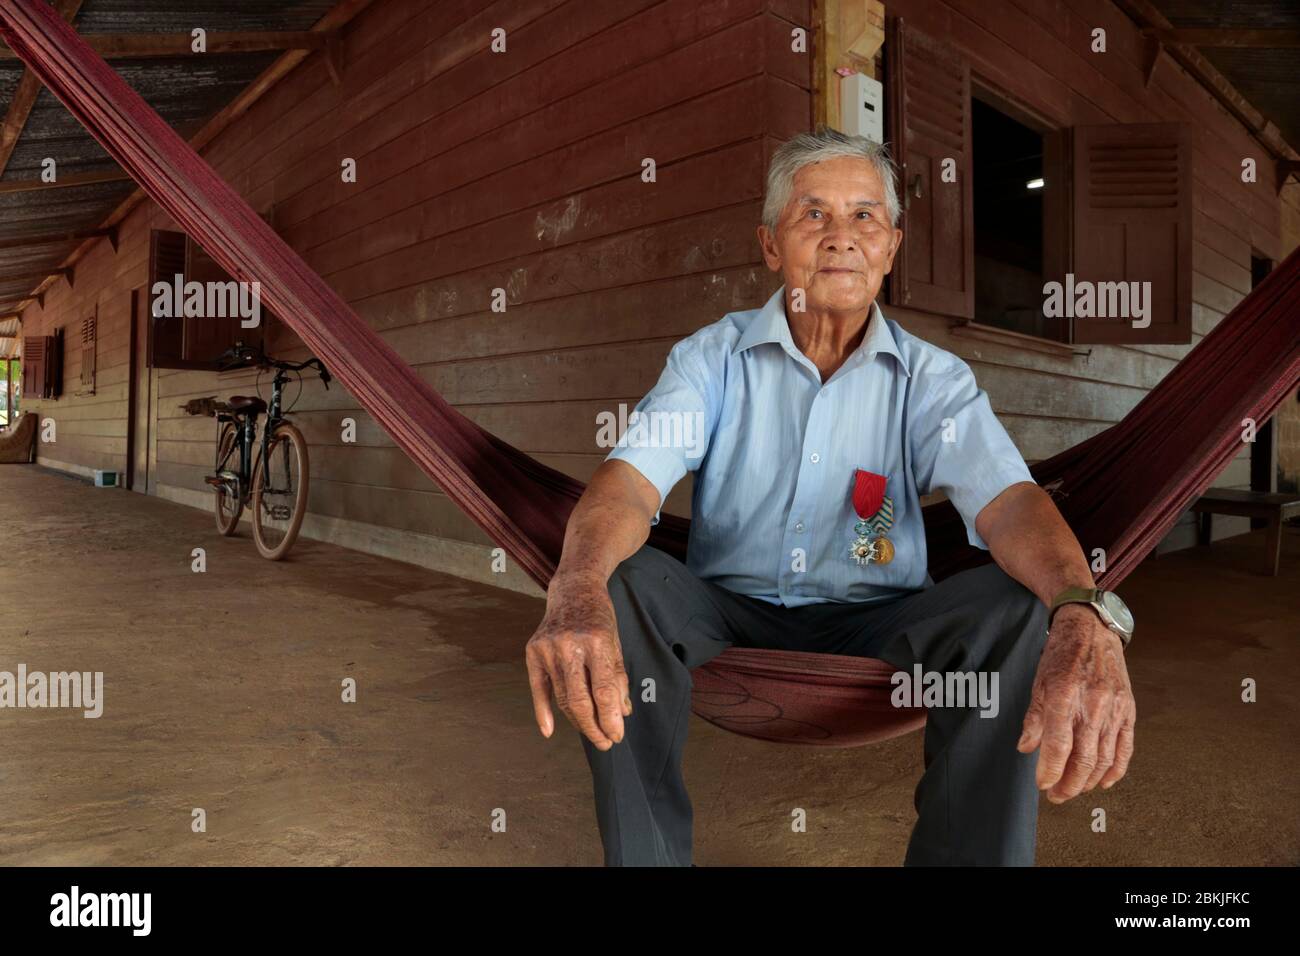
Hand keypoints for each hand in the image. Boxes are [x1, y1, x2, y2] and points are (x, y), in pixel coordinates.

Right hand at [525, 573, 631, 750]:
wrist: (574, 589)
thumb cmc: (599, 617)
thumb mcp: (616, 642)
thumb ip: (618, 678)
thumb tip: (621, 714)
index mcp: (597, 641)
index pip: (603, 691)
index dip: (610, 719)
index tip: (616, 735)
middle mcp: (569, 645)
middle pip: (579, 700)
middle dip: (594, 727)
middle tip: (605, 742)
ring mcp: (548, 648)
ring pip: (561, 698)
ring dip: (577, 721)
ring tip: (591, 732)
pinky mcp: (533, 651)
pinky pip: (538, 688)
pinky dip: (542, 712)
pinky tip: (549, 731)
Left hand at [1017, 604, 1135, 801]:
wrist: (1092, 629)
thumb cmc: (1061, 654)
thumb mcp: (1038, 682)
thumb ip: (1033, 718)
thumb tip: (1025, 749)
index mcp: (1064, 695)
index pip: (1057, 745)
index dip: (1049, 771)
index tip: (1041, 785)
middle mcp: (1092, 704)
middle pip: (1084, 758)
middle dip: (1069, 784)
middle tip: (1056, 795)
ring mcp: (1115, 708)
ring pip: (1105, 758)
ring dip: (1089, 781)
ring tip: (1074, 789)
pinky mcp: (1128, 710)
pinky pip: (1125, 748)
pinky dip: (1115, 769)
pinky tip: (1103, 782)